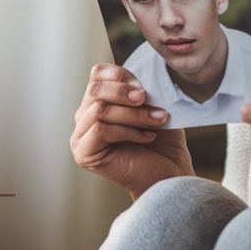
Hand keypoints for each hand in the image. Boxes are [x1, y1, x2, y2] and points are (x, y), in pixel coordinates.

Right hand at [70, 63, 193, 198]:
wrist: (169, 175)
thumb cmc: (162, 142)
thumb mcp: (151, 107)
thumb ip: (137, 89)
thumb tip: (132, 79)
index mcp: (98, 102)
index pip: (97, 74)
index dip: (119, 74)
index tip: (144, 87)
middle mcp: (84, 118)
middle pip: (95, 89)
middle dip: (124, 92)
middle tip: (146, 98)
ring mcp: (80, 137)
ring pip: (100, 110)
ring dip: (133, 114)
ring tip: (158, 119)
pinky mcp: (83, 154)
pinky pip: (101, 130)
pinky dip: (128, 131)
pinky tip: (148, 137)